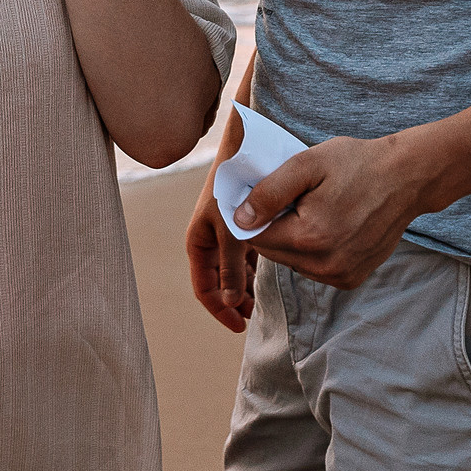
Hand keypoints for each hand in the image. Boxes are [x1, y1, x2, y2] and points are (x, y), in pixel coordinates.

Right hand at [185, 114, 256, 331]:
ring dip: (245, 286)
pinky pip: (246, 253)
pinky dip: (256, 267)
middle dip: (234, 301)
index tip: (239, 325)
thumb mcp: (230, 229)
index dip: (219, 309)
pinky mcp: (241, 222)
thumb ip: (231, 265)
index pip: (204, 287)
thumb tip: (229, 301)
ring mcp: (224, 230)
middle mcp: (209, 237)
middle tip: (253, 316)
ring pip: (233, 269)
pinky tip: (272, 273)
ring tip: (262, 301)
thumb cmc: (233, 185)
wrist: (245, 144)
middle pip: (219, 281)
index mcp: (198, 240)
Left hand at [232, 133, 427, 290]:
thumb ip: (269, 192)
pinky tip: (330, 225)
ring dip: (294, 240)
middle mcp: (324, 265)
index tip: (267, 195)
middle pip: (273, 251)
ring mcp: (340, 276)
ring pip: (293, 261)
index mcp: (309, 237)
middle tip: (297, 198)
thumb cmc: (357, 164)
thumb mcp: (307, 164)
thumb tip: (239, 220)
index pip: (255, 237)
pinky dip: (314, 250)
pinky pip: (314, 268)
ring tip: (315, 210)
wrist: (407, 178)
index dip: (254, 215)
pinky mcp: (352, 279)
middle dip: (275, 227)